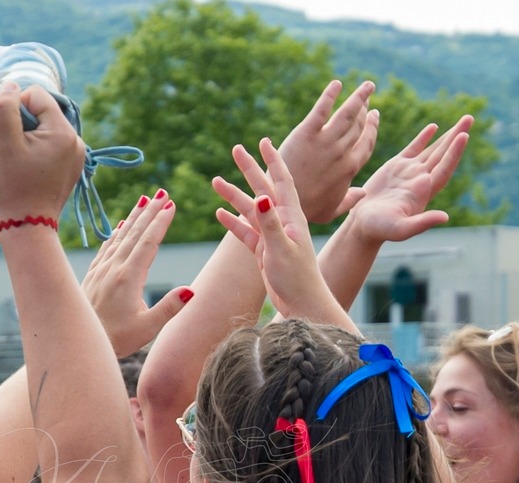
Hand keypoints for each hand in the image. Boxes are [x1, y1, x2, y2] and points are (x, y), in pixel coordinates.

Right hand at [0, 83, 85, 224]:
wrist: (26, 228)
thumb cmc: (12, 188)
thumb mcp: (2, 145)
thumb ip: (4, 109)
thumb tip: (10, 85)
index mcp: (63, 132)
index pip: (36, 95)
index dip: (14, 105)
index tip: (2, 129)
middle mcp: (76, 141)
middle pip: (42, 111)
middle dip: (20, 120)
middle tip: (4, 143)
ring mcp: (75, 156)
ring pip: (44, 128)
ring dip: (25, 134)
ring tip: (12, 156)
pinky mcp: (68, 169)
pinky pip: (49, 145)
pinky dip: (33, 148)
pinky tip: (22, 164)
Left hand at [81, 191, 190, 355]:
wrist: (80, 340)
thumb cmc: (117, 339)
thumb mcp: (147, 328)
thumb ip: (169, 308)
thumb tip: (191, 291)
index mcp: (128, 278)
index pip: (148, 243)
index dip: (160, 223)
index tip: (171, 205)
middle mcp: (113, 268)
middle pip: (134, 233)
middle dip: (150, 211)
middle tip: (162, 193)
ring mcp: (101, 270)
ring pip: (119, 236)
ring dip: (134, 217)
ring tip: (144, 200)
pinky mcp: (92, 275)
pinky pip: (106, 247)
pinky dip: (115, 233)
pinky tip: (120, 225)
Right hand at [213, 138, 337, 320]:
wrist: (303, 304)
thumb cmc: (298, 278)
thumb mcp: (282, 249)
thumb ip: (270, 224)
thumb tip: (260, 196)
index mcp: (292, 217)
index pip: (282, 180)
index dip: (273, 160)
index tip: (263, 141)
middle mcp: (283, 222)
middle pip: (263, 189)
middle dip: (250, 169)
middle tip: (236, 150)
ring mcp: (272, 236)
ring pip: (250, 210)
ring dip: (234, 196)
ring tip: (215, 181)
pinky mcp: (264, 251)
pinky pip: (245, 232)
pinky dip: (233, 222)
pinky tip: (219, 213)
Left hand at [280, 80, 378, 222]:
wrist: (283, 204)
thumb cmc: (307, 210)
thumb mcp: (331, 210)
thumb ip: (349, 200)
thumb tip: (363, 193)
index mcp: (350, 168)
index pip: (366, 143)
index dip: (372, 128)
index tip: (374, 115)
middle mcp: (342, 152)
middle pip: (358, 125)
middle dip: (365, 109)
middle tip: (368, 97)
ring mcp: (325, 142)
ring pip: (348, 114)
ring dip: (359, 98)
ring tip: (367, 86)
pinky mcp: (306, 134)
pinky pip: (322, 109)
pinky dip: (330, 95)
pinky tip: (336, 84)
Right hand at [345, 116, 471, 244]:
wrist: (363, 224)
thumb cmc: (380, 229)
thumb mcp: (401, 229)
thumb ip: (422, 222)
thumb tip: (445, 217)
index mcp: (424, 191)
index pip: (444, 168)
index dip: (454, 152)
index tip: (464, 135)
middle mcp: (421, 179)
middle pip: (444, 154)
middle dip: (457, 136)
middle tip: (470, 118)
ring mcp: (410, 172)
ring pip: (433, 149)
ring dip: (447, 135)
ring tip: (463, 120)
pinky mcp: (396, 166)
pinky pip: (414, 148)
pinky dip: (424, 137)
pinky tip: (434, 127)